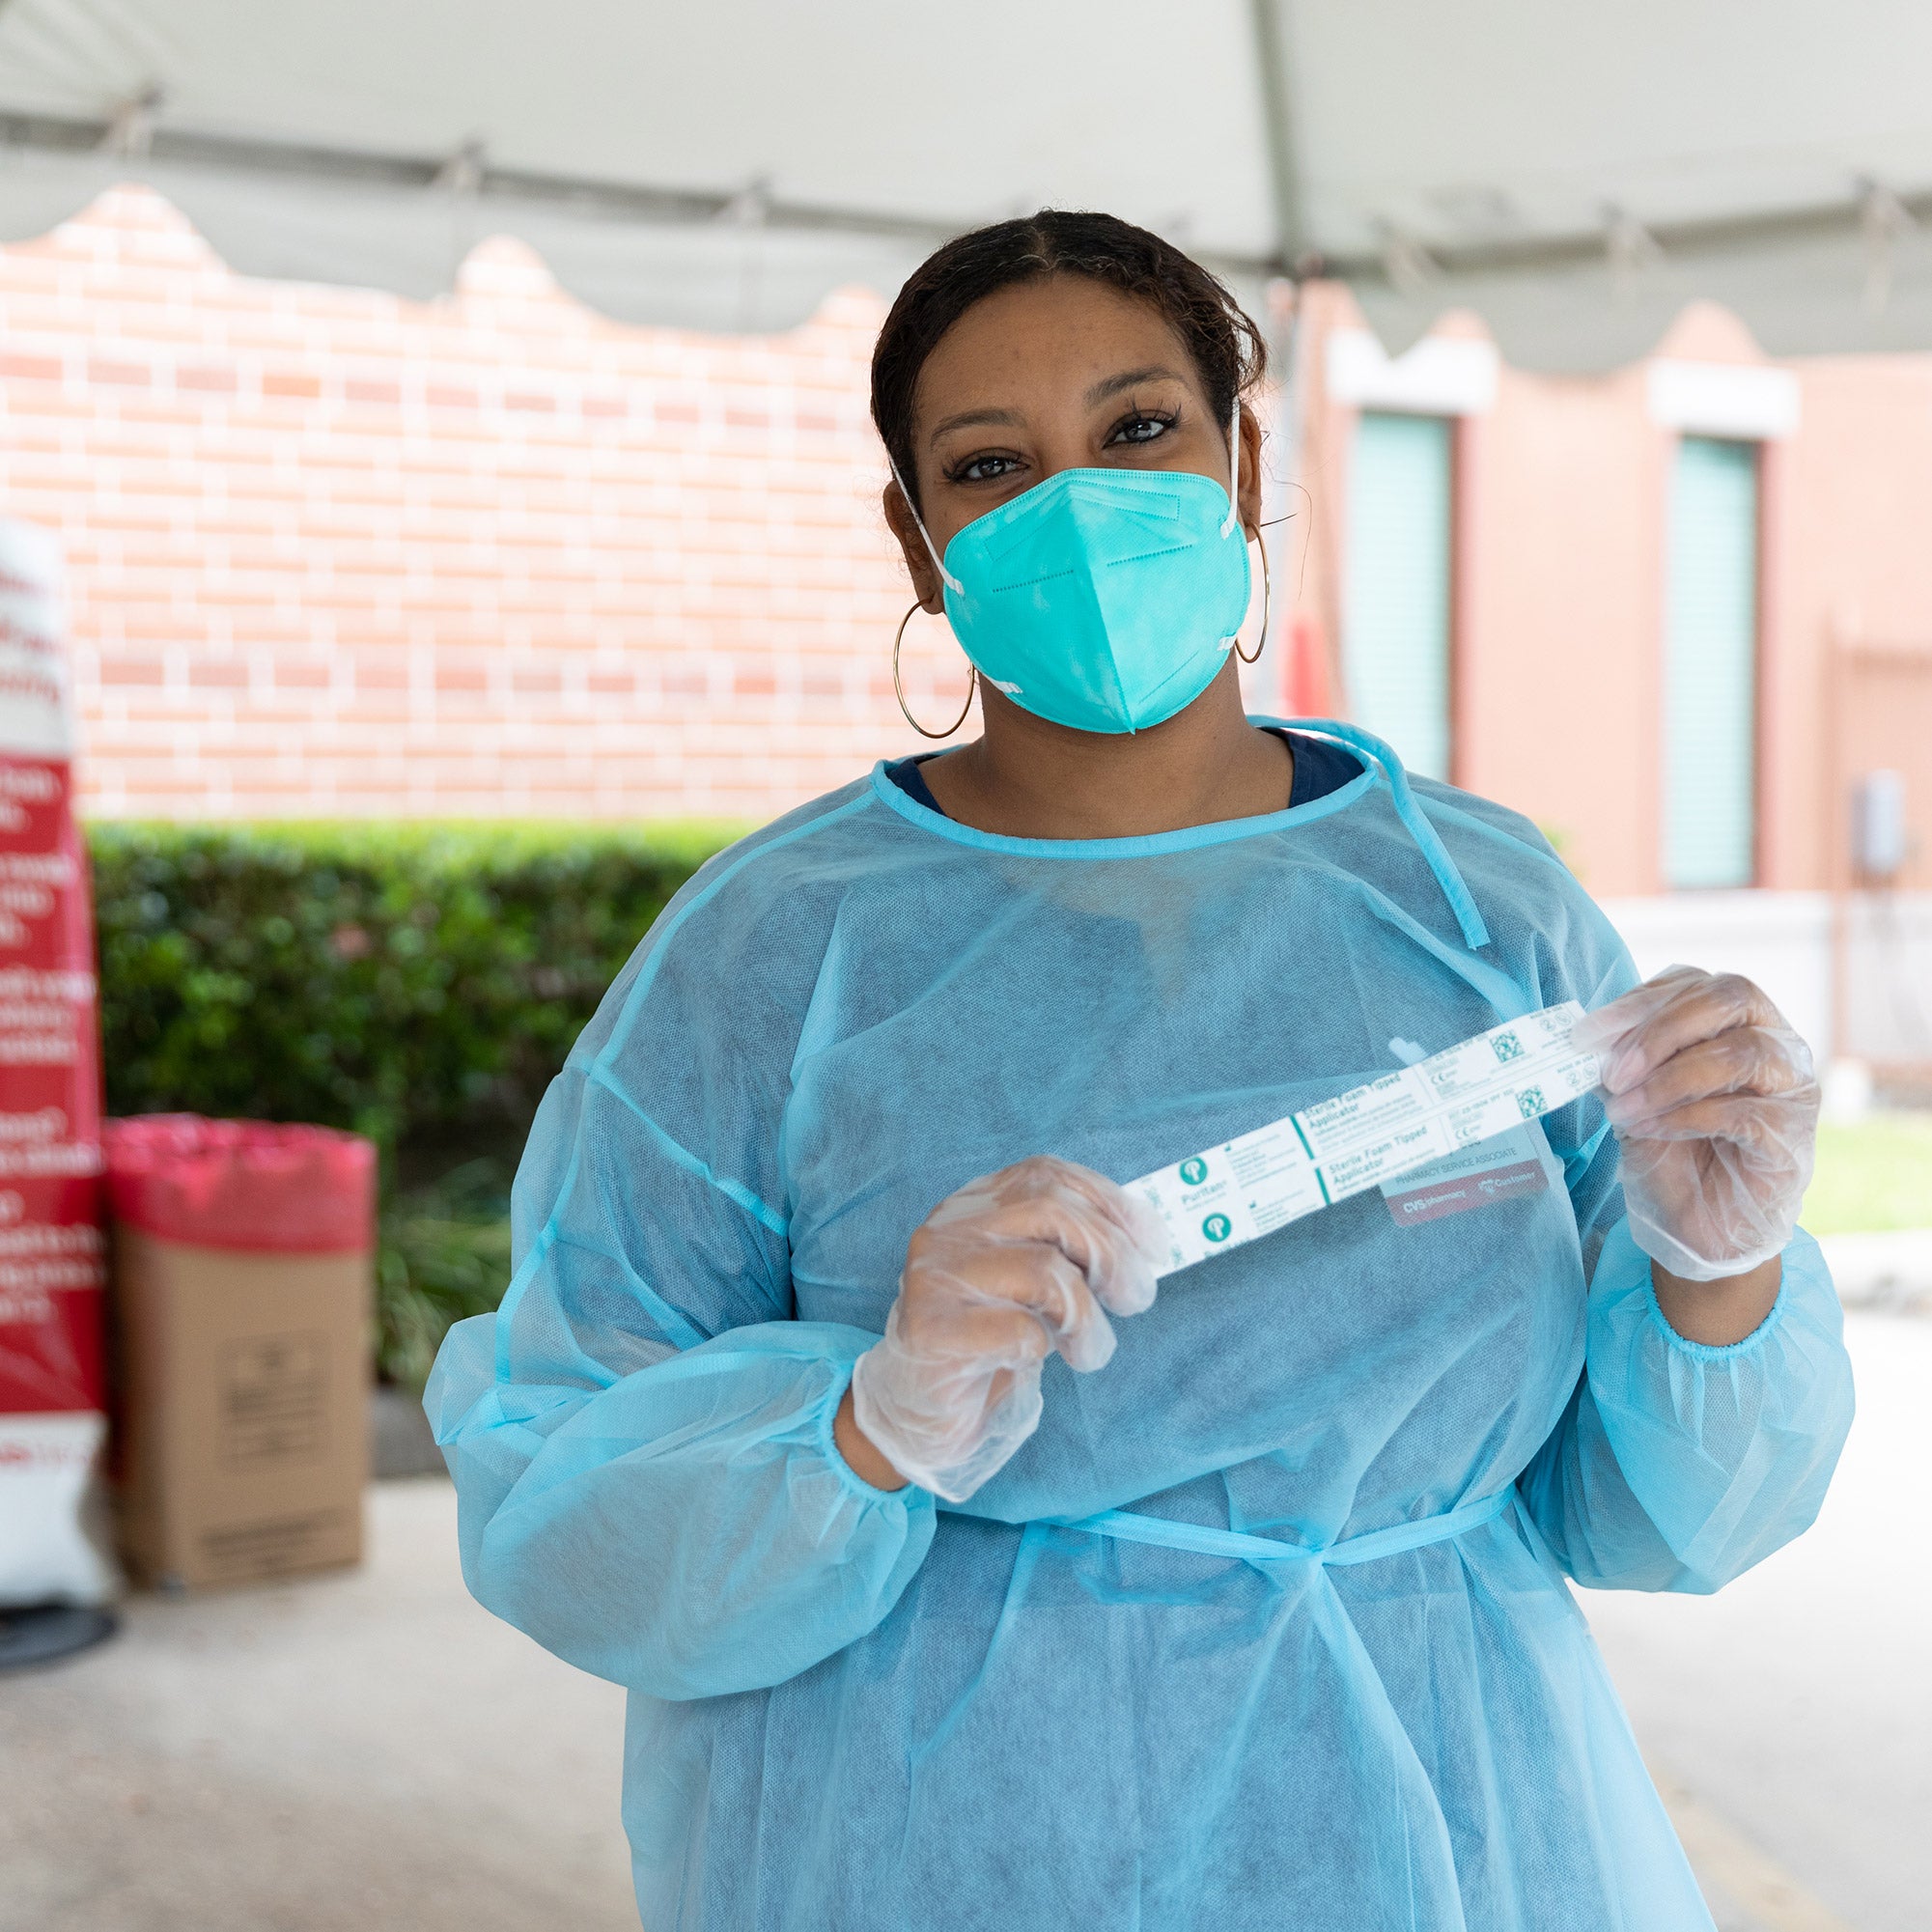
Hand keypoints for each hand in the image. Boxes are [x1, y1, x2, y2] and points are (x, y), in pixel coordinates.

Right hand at [845, 1155, 1165, 1502]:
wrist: (921, 1413)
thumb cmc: (990, 1342)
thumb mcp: (1033, 1283)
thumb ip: (1072, 1250)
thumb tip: (1147, 1241)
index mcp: (973, 1206)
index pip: (1046, 1175)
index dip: (1108, 1201)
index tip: (1152, 1244)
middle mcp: (948, 1228)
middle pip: (1051, 1210)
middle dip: (1112, 1254)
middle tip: (1136, 1299)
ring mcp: (936, 1276)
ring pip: (1044, 1271)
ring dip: (1089, 1318)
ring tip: (1090, 1351)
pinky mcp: (933, 1330)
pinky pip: (1021, 1331)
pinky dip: (1047, 1348)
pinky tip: (1036, 1362)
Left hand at [1573, 967, 1818, 1285]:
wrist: (1698, 1224)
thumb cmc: (1671, 1151)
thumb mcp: (1633, 1094)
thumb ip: (1623, 1060)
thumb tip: (1590, 1037)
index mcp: (1734, 1020)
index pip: (1695, 981)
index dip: (1639, 1002)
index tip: (1587, 1034)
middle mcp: (1775, 1041)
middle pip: (1731, 996)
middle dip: (1660, 1031)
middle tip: (1613, 1073)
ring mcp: (1792, 1086)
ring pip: (1741, 1052)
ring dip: (1669, 1079)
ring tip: (1623, 1110)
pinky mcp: (1793, 1135)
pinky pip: (1744, 1111)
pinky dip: (1685, 1117)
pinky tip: (1650, 1130)